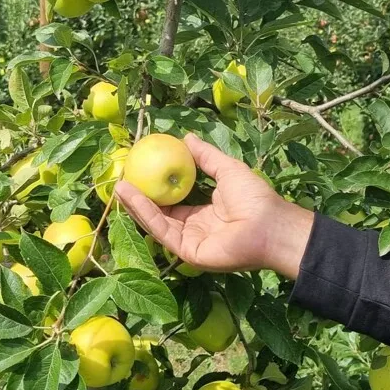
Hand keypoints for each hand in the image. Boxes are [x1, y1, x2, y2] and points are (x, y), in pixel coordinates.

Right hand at [114, 133, 314, 278]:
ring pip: (157, 222)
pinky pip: (162, 231)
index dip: (157, 188)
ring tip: (119, 185)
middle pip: (161, 214)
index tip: (141, 170)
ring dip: (137, 204)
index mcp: (204, 212)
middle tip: (122, 178)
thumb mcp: (227, 169)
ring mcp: (190, 241)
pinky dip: (146, 213)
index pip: (174, 201)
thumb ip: (206, 157)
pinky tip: (133, 196)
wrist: (270, 224)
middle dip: (141, 198)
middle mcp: (195, 228)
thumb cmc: (255, 198)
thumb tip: (186, 138)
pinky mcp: (187, 251)